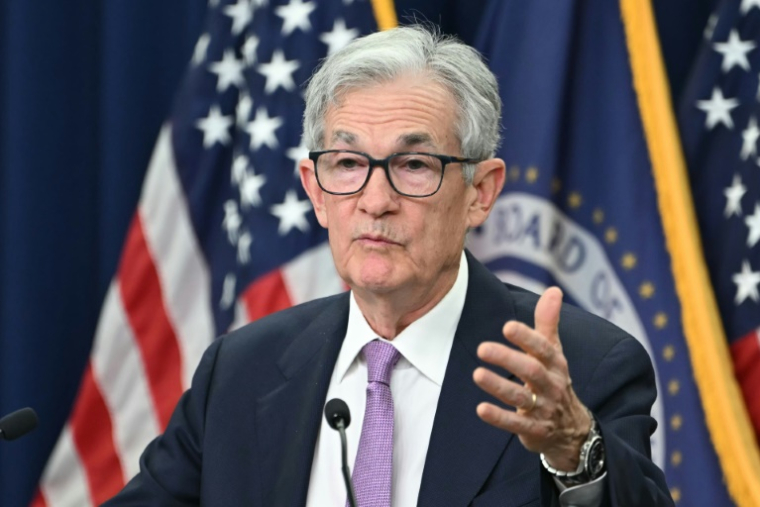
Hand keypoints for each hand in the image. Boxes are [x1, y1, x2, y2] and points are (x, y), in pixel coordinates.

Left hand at [473, 287, 591, 470]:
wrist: (572, 430)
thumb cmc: (554, 381)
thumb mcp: (554, 352)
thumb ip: (548, 322)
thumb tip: (554, 289)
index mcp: (556, 364)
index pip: (543, 348)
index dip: (527, 338)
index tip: (507, 327)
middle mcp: (551, 385)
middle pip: (531, 370)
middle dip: (507, 359)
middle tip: (482, 348)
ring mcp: (543, 409)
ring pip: (521, 397)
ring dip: (498, 386)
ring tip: (477, 374)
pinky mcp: (534, 430)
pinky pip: (516, 424)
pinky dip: (499, 418)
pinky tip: (481, 409)